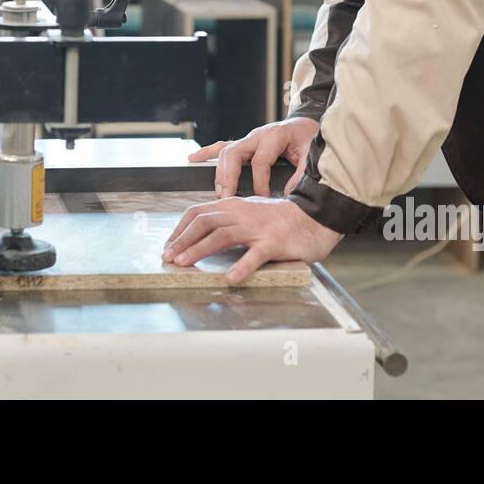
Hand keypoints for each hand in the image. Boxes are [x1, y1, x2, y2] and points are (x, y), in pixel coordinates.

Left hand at [162, 196, 343, 283]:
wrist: (315, 217)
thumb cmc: (281, 219)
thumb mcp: (250, 213)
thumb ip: (229, 220)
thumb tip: (203, 233)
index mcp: (233, 205)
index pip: (198, 213)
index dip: (179, 229)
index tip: (168, 246)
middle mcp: (241, 213)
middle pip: (203, 222)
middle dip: (182, 240)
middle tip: (168, 258)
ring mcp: (257, 227)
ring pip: (221, 236)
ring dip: (199, 250)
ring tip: (184, 264)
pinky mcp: (274, 243)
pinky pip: (255, 255)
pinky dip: (241, 267)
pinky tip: (231, 278)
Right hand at [188, 117, 319, 197]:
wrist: (306, 125)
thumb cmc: (309, 140)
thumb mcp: (312, 155)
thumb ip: (302, 173)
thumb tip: (287, 194)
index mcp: (275, 135)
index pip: (260, 161)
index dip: (260, 182)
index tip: (262, 199)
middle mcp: (257, 135)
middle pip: (235, 154)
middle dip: (230, 178)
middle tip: (229, 198)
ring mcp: (248, 138)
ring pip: (226, 152)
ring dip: (220, 174)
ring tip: (219, 194)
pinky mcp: (244, 143)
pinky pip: (221, 147)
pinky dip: (206, 153)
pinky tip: (192, 159)